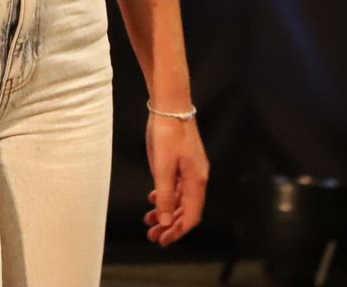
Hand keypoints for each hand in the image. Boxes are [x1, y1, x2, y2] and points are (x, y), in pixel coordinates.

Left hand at [143, 111, 208, 245]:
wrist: (170, 106)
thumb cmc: (167, 133)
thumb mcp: (162, 167)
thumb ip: (165, 196)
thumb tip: (167, 221)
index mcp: (196, 181)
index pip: (191, 216)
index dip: (178, 231)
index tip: (163, 240)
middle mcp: (198, 178)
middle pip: (187, 210)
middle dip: (170, 225)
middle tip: (152, 234)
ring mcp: (192, 170)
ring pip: (182, 199)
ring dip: (167, 212)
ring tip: (149, 219)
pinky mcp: (184, 162)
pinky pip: (178, 187)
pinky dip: (167, 197)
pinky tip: (154, 199)